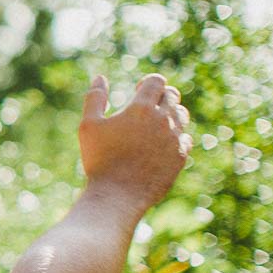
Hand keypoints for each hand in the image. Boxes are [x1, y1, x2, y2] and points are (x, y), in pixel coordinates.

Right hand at [79, 74, 189, 214]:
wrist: (118, 195)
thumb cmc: (99, 160)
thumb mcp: (88, 126)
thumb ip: (94, 99)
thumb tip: (99, 78)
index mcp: (142, 108)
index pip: (157, 81)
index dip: (148, 82)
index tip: (138, 90)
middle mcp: (164, 120)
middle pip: (172, 95)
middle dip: (160, 96)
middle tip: (146, 106)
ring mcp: (175, 138)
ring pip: (181, 115)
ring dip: (169, 113)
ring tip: (153, 123)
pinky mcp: (181, 156)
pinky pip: (185, 137)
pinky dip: (175, 135)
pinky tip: (160, 142)